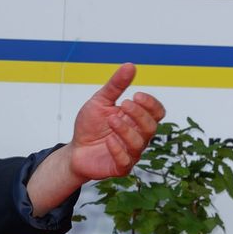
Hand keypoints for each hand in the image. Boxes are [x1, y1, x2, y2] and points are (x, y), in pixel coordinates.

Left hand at [68, 63, 165, 181]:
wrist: (74, 150)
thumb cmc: (90, 126)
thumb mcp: (100, 102)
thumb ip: (115, 86)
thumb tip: (130, 66)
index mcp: (137, 120)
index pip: (157, 112)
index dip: (150, 104)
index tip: (135, 95)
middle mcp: (138, 136)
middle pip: (151, 127)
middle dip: (138, 114)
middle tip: (123, 105)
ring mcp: (131, 153)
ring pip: (139, 143)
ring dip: (126, 130)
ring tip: (111, 120)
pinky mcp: (120, 167)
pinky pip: (126, 161)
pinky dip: (118, 149)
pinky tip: (108, 140)